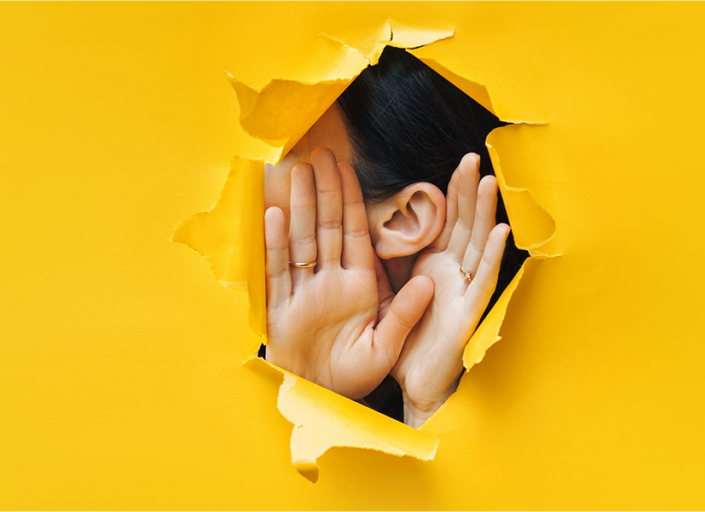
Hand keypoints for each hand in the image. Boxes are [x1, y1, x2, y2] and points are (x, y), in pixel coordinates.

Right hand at [264, 148, 433, 399]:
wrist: (321, 399)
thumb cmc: (354, 376)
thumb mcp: (385, 346)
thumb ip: (405, 313)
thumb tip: (430, 282)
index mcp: (358, 286)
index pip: (356, 234)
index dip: (352, 200)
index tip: (348, 169)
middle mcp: (329, 281)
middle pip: (326, 227)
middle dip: (323, 191)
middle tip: (319, 154)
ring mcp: (302, 291)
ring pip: (301, 240)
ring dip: (298, 206)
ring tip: (296, 172)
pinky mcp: (279, 307)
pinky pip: (276, 270)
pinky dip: (275, 243)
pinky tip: (274, 215)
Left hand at [390, 153, 509, 426]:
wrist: (413, 385)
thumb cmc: (406, 341)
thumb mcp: (391, 293)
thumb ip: (391, 262)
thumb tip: (376, 225)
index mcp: (434, 266)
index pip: (445, 222)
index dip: (452, 193)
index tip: (457, 163)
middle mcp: (453, 274)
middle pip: (464, 225)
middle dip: (469, 192)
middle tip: (473, 157)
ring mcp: (464, 292)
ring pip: (477, 245)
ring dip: (485, 214)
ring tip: (491, 182)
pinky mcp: (469, 314)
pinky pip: (482, 281)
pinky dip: (493, 256)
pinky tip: (501, 231)